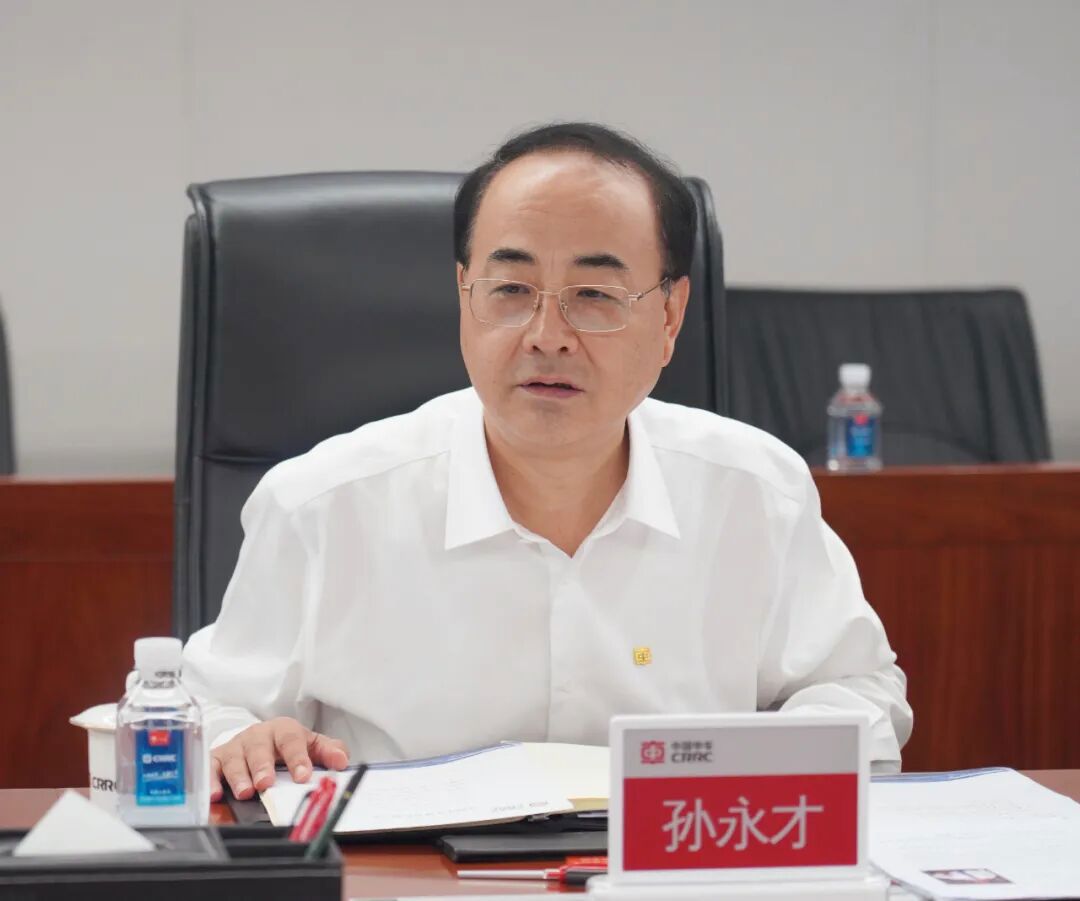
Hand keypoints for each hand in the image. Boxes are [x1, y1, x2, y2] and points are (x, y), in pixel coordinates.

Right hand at [210, 717, 348, 800]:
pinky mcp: (217, 759)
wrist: (256, 738)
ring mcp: (236, 747)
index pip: (292, 739)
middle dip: (263, 765)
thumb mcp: (309, 745)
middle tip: (267, 783)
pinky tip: (215, 794)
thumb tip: (342, 761)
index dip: (298, 757)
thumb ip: (328, 751)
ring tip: (245, 792)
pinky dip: (212, 780)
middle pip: (259, 747)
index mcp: (283, 729)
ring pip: (235, 759)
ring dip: (239, 776)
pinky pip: (211, 768)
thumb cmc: (285, 744)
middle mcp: (258, 735)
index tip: (303, 775)